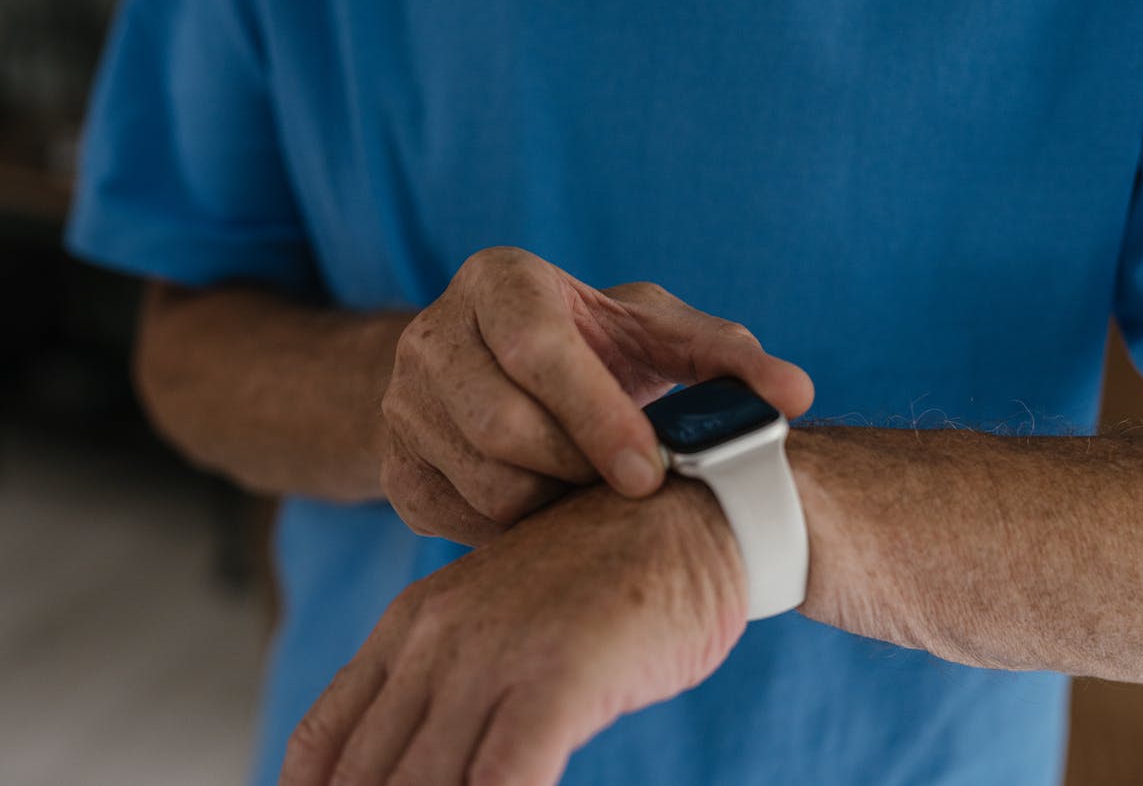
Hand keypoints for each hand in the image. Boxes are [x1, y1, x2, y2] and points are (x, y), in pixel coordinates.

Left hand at [280, 479, 746, 785]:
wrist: (689, 515)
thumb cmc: (602, 580)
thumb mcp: (495, 617)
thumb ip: (446, 681)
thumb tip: (418, 763)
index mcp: (410, 625)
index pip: (322, 746)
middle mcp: (437, 639)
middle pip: (369, 779)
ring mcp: (496, 653)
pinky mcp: (560, 674)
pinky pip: (505, 778)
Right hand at [380, 246, 812, 543]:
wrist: (503, 374)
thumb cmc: (597, 348)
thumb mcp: (658, 335)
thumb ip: (726, 357)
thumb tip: (796, 394)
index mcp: (498, 281)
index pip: (537, 351)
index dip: (596, 417)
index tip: (649, 475)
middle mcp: (432, 334)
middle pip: (500, 427)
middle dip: (578, 471)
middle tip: (632, 490)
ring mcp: (402, 403)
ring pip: (482, 483)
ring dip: (554, 506)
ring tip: (596, 493)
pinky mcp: (396, 466)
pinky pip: (461, 520)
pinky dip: (518, 530)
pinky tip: (555, 508)